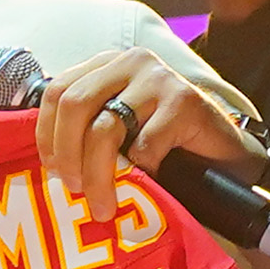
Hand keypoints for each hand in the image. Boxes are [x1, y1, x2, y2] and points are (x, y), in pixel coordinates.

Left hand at [36, 46, 259, 215]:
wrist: (223, 156)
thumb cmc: (163, 147)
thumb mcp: (118, 132)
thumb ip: (84, 132)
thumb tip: (47, 164)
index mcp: (106, 65)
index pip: (57, 91)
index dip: (46, 134)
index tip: (52, 170)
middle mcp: (130, 63)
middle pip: (75, 105)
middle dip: (67, 155)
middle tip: (74, 190)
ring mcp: (159, 78)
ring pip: (106, 128)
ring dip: (98, 176)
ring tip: (102, 205)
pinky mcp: (185, 100)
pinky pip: (145, 145)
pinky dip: (141, 172)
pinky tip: (149, 182)